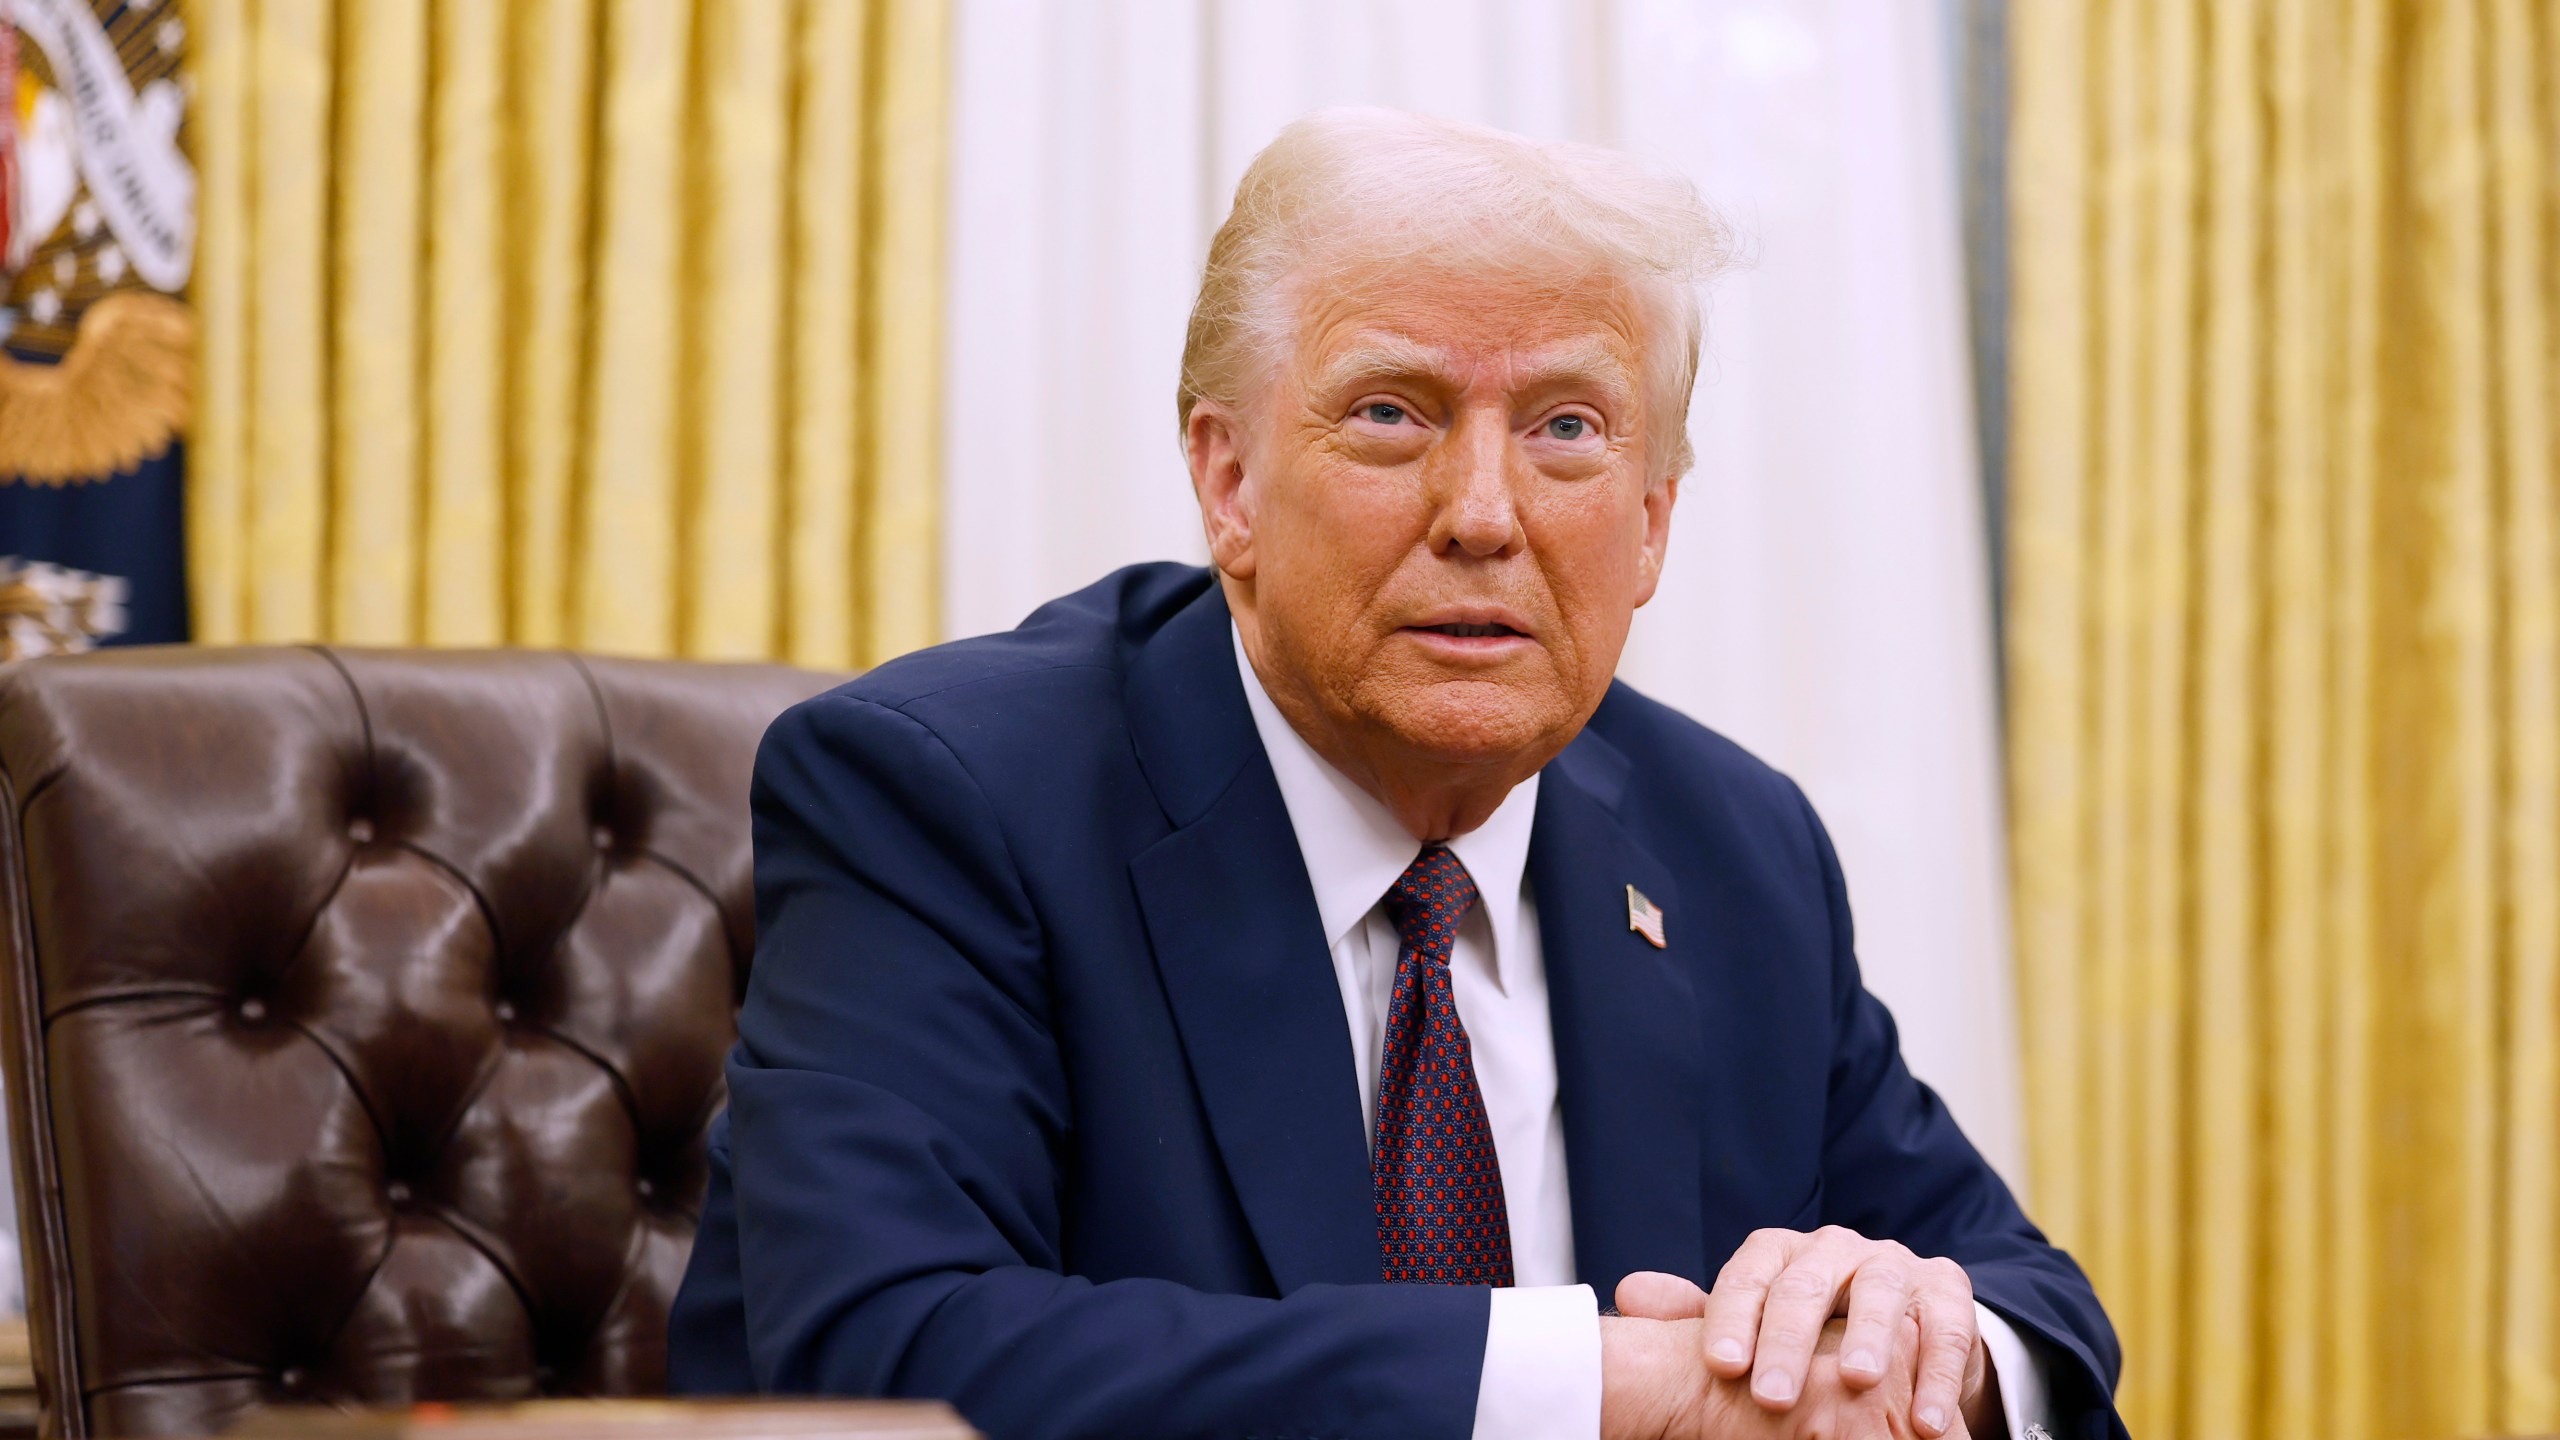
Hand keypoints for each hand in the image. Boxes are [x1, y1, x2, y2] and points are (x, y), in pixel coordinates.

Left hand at [1620, 1228, 1993, 1437]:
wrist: (1897, 1321)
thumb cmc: (1809, 1328)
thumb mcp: (1755, 1321)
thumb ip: (1699, 1314)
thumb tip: (1628, 1294)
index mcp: (1779, 1253)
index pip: (1747, 1276)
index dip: (1731, 1318)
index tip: (1721, 1367)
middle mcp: (1834, 1249)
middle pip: (1806, 1284)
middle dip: (1789, 1339)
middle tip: (1773, 1394)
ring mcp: (1893, 1264)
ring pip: (1879, 1292)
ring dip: (1868, 1338)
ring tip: (1856, 1382)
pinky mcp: (1947, 1290)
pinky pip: (1947, 1327)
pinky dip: (1939, 1374)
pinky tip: (1925, 1419)